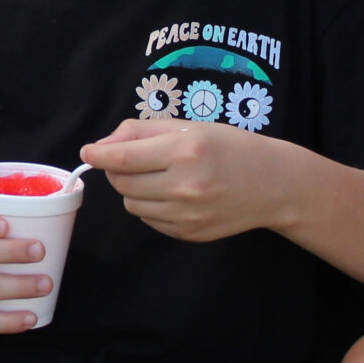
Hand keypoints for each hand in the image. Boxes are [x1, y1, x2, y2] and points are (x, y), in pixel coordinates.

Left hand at [78, 119, 295, 242]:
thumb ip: (144, 131)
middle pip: (123, 183)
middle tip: (133, 160)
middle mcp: (185, 185)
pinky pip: (150, 220)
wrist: (274, 185)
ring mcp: (188, 214)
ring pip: (132, 205)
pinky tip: (174, 195)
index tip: (89, 152)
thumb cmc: (232, 148)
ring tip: (159, 177)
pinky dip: (151, 207)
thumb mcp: (192, 128)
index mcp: (185, 151)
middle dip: (118, 170)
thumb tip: (105, 144)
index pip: (124, 158)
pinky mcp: (190, 234)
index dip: (100, 154)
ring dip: (134, 190)